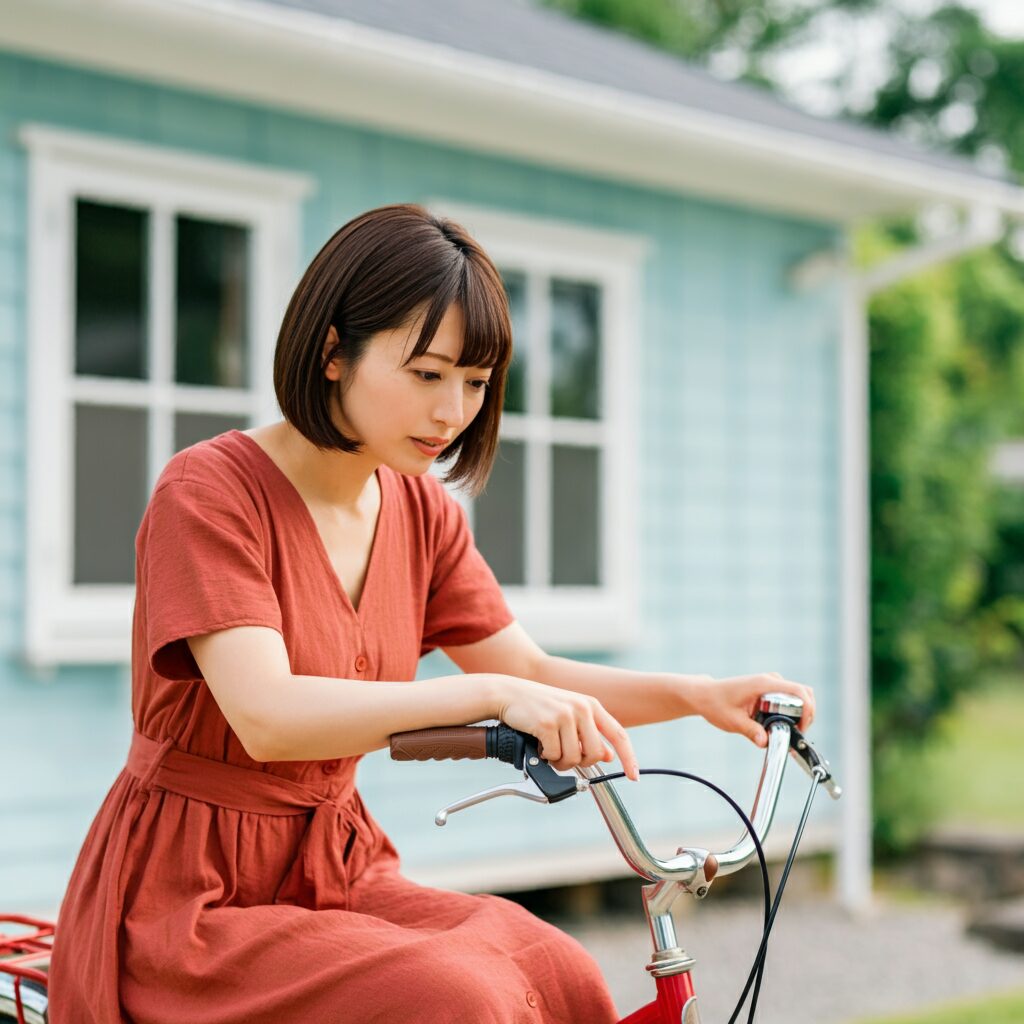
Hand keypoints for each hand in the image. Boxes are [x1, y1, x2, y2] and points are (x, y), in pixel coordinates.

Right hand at [493, 676, 639, 780]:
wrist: (508, 694)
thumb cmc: (538, 706)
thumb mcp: (569, 715)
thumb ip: (589, 733)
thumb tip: (608, 755)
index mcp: (591, 705)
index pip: (619, 734)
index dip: (628, 757)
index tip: (633, 775)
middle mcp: (582, 708)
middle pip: (595, 753)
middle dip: (580, 762)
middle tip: (564, 757)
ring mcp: (565, 715)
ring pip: (574, 758)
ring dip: (560, 761)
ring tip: (549, 749)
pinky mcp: (548, 723)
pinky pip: (555, 755)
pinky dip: (546, 756)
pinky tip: (539, 744)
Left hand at [688, 673, 815, 747]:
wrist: (704, 695)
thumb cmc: (716, 704)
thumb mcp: (734, 721)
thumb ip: (751, 731)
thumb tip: (766, 742)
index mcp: (764, 684)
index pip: (798, 691)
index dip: (808, 709)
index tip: (802, 727)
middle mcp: (769, 680)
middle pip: (803, 692)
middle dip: (807, 713)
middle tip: (798, 732)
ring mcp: (768, 683)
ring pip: (796, 695)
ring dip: (799, 712)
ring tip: (790, 729)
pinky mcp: (766, 688)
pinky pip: (787, 697)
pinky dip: (791, 710)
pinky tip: (781, 724)